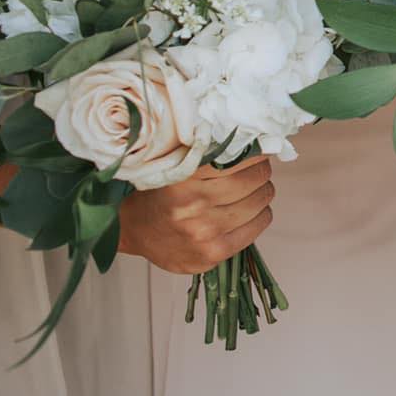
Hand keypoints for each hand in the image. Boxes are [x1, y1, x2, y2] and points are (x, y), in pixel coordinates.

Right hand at [117, 158, 274, 274]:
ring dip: (261, 191)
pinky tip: (248, 211)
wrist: (134, 230)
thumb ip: (211, 153)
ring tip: (249, 191)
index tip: (256, 149)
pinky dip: (260, 214)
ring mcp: (204, 232)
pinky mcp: (214, 253)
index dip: (254, 151)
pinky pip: (259, 224)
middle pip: (256, 178)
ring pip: (261, 200)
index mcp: (184, 177)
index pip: (239, 156)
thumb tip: (256, 141)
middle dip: (260, 170)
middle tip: (255, 169)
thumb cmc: (161, 191)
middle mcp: (193, 205)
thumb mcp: (178, 164)